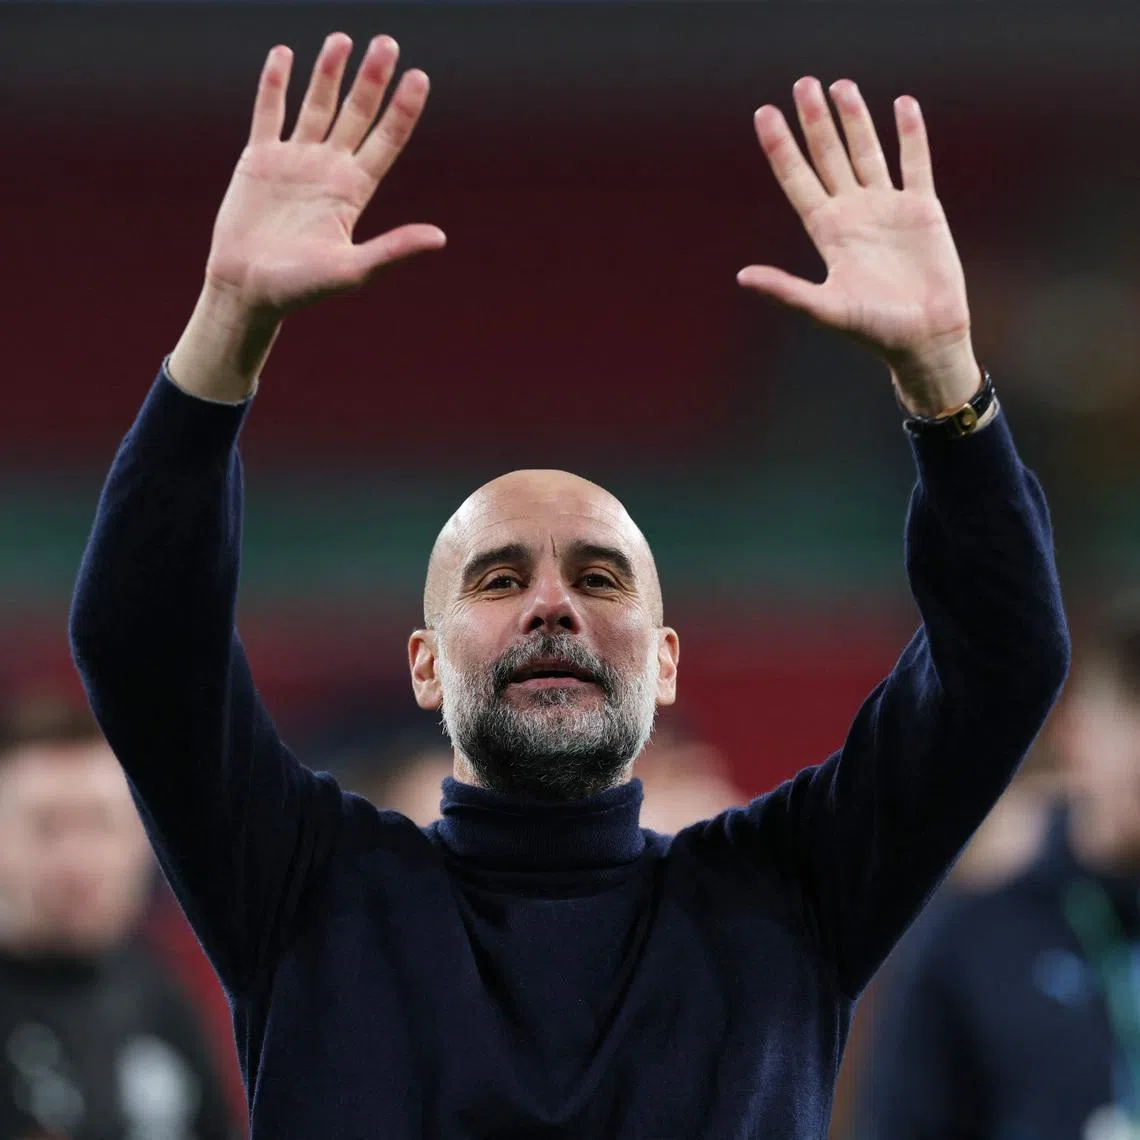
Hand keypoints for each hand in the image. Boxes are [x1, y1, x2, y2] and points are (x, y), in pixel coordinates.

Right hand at [169, 33, 442, 400]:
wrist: (248, 290)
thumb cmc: (301, 288)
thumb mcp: (352, 269)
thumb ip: (393, 249)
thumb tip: (439, 238)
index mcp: (353, 192)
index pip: (386, 141)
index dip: (403, 110)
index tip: (419, 77)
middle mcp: (328, 170)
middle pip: (356, 114)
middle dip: (371, 80)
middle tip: (387, 43)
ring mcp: (294, 161)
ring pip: (316, 105)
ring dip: (328, 73)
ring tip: (343, 39)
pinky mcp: (259, 160)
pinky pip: (269, 113)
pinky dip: (275, 84)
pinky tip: (285, 55)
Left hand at [737, 77, 979, 416]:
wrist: (924, 337)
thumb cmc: (873, 329)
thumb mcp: (824, 308)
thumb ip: (785, 290)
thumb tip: (741, 276)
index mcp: (827, 232)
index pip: (798, 179)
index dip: (781, 147)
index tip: (764, 114)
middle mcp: (853, 214)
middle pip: (829, 157)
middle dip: (815, 121)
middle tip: (803, 84)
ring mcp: (887, 208)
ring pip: (868, 152)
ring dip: (855, 119)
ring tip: (840, 85)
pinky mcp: (922, 209)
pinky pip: (915, 162)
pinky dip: (910, 135)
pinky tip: (902, 106)